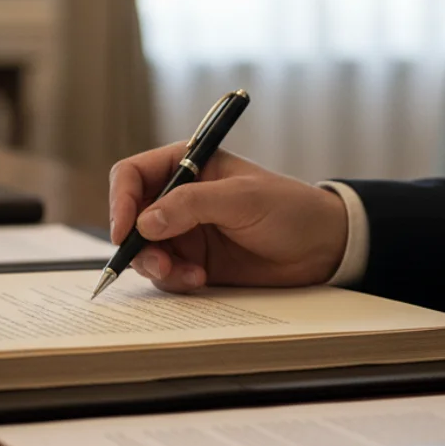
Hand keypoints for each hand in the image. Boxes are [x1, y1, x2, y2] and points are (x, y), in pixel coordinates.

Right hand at [109, 142, 348, 291]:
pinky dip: (175, 280)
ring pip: (143, 250)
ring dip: (156, 266)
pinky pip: (165, 274)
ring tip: (187, 275)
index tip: (124, 230)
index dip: (121, 200)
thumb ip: (192, 204)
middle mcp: (178, 198)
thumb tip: (144, 222)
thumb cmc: (290, 208)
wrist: (323, 248)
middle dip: (137, 243)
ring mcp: (184, 232)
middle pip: (130, 218)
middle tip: (158, 263)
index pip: (132, 175)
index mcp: (186, 165)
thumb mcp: (242, 198)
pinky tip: (200, 280)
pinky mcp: (193, 262)